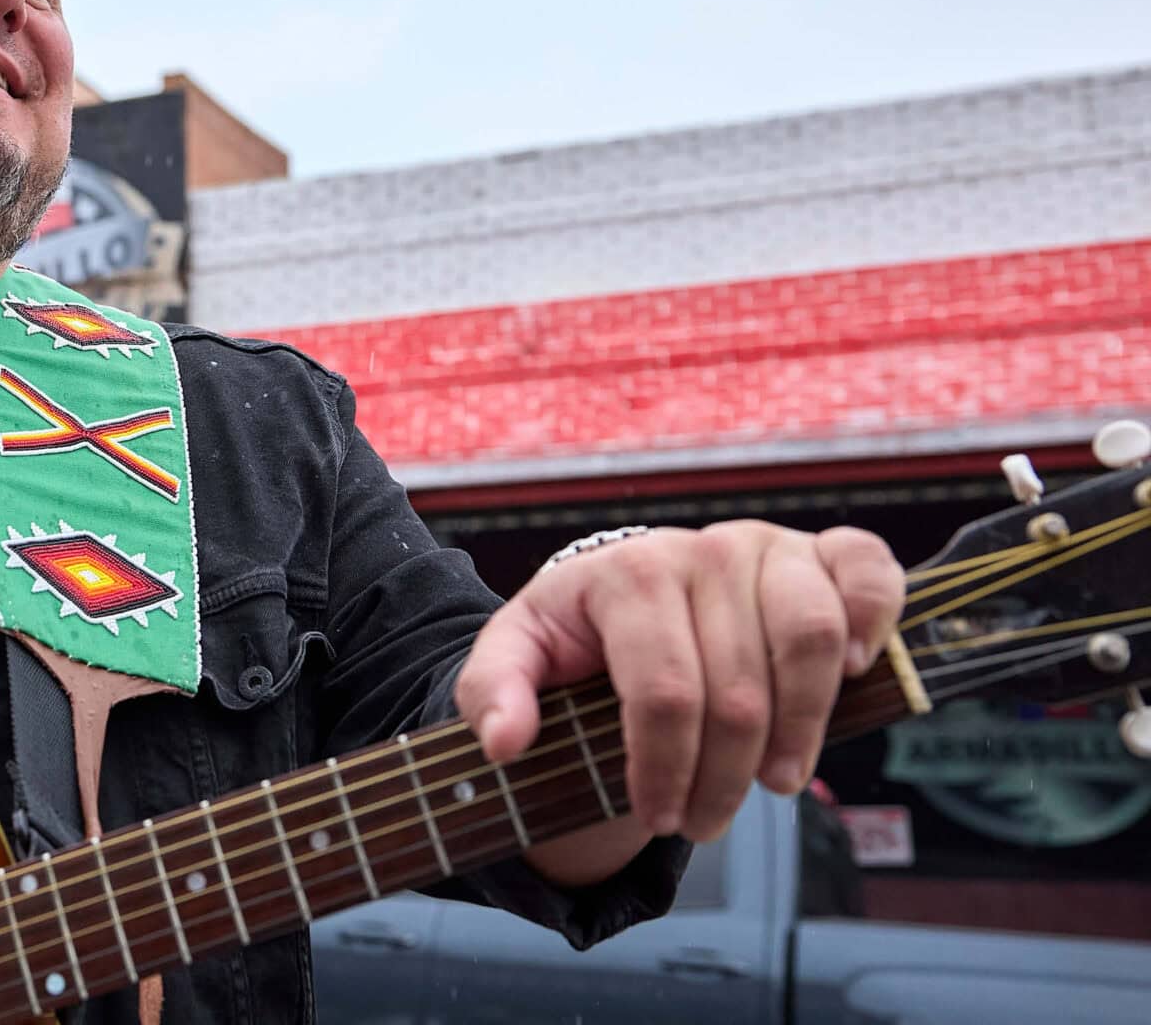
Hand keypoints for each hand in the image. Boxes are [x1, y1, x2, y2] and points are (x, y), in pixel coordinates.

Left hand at [455, 522, 905, 840]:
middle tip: (707, 823)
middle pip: (740, 689)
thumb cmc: (578, 637)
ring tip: (778, 781)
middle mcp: (702, 550)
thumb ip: (494, 694)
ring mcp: (768, 546)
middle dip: (725, 776)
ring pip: (810, 641)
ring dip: (802, 728)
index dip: (666, 769)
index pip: (664, 692)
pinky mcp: (823, 551)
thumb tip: (504, 743)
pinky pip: (871, 573)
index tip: (658, 818)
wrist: (629, 596)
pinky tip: (855, 675)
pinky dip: (876, 620)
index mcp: (626, 573)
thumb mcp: (517, 658)